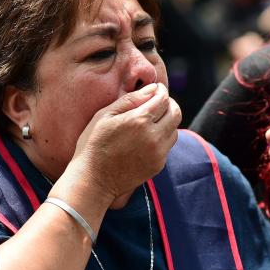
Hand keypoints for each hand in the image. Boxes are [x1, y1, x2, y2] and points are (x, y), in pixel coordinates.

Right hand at [61, 83, 180, 204]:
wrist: (93, 180)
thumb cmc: (93, 144)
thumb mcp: (105, 115)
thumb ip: (130, 99)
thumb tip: (153, 89)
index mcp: (139, 120)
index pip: (163, 98)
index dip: (161, 90)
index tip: (156, 89)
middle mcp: (153, 136)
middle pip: (175, 113)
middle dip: (169, 104)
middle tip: (157, 102)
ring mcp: (158, 153)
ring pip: (175, 129)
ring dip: (167, 121)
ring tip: (151, 120)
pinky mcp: (159, 165)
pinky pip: (168, 145)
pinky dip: (162, 137)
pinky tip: (146, 138)